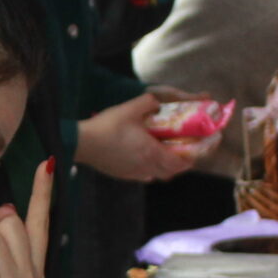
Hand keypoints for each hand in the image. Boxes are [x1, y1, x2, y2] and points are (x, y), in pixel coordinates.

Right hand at [77, 95, 196, 181]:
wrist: (83, 143)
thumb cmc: (108, 127)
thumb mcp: (130, 108)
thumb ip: (148, 102)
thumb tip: (156, 102)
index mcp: (152, 152)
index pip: (178, 163)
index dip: (189, 160)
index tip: (194, 153)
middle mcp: (145, 166)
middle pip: (169, 173)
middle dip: (179, 165)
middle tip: (182, 153)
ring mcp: (133, 172)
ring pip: (156, 174)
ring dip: (163, 167)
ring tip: (163, 155)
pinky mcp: (122, 174)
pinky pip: (142, 175)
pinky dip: (149, 168)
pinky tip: (143, 158)